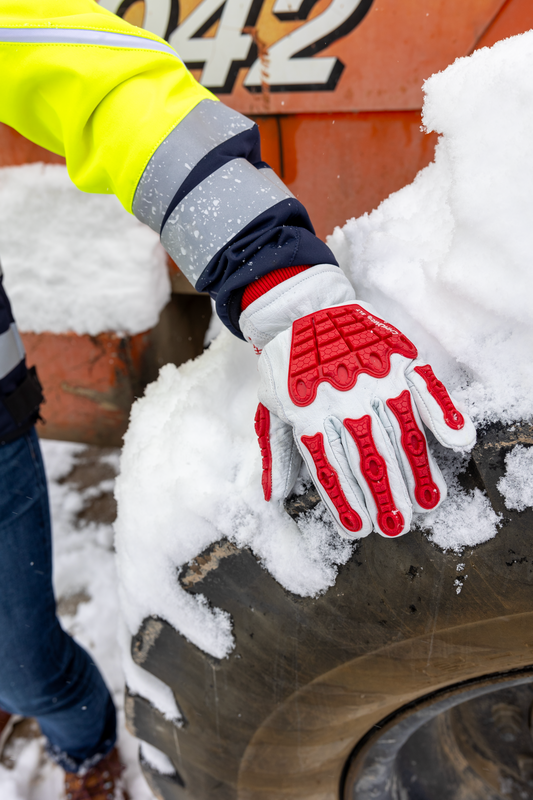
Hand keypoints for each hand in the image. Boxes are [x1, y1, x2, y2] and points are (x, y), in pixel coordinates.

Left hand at [241, 266, 475, 537]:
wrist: (303, 306)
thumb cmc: (286, 364)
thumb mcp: (269, 405)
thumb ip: (276, 451)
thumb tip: (274, 496)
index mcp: (308, 412)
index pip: (329, 465)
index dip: (345, 499)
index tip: (359, 528)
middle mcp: (343, 397)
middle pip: (368, 454)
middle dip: (383, 493)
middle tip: (397, 525)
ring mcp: (375, 376)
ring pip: (399, 430)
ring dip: (415, 468)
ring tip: (428, 500)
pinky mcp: (398, 358)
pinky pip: (425, 388)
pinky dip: (444, 413)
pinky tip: (457, 442)